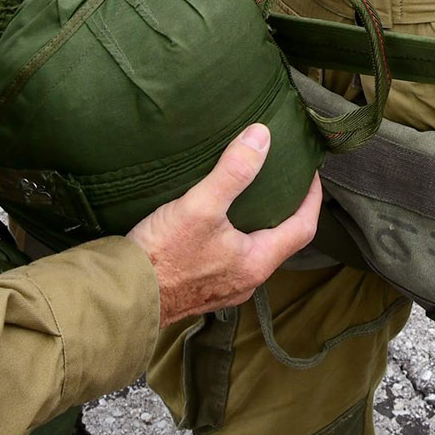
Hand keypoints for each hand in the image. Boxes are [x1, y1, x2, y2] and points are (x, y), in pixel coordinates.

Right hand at [129, 124, 324, 323]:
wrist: (123, 297)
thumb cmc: (162, 257)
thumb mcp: (200, 206)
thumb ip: (233, 172)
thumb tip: (262, 137)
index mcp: (257, 263)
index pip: (303, 229)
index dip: (311, 199)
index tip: (310, 174)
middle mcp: (246, 281)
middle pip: (280, 241)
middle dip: (285, 211)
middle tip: (281, 181)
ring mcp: (224, 288)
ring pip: (253, 251)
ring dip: (258, 224)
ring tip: (250, 196)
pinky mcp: (201, 289)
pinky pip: (230, 259)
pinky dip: (234, 236)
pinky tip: (216, 222)